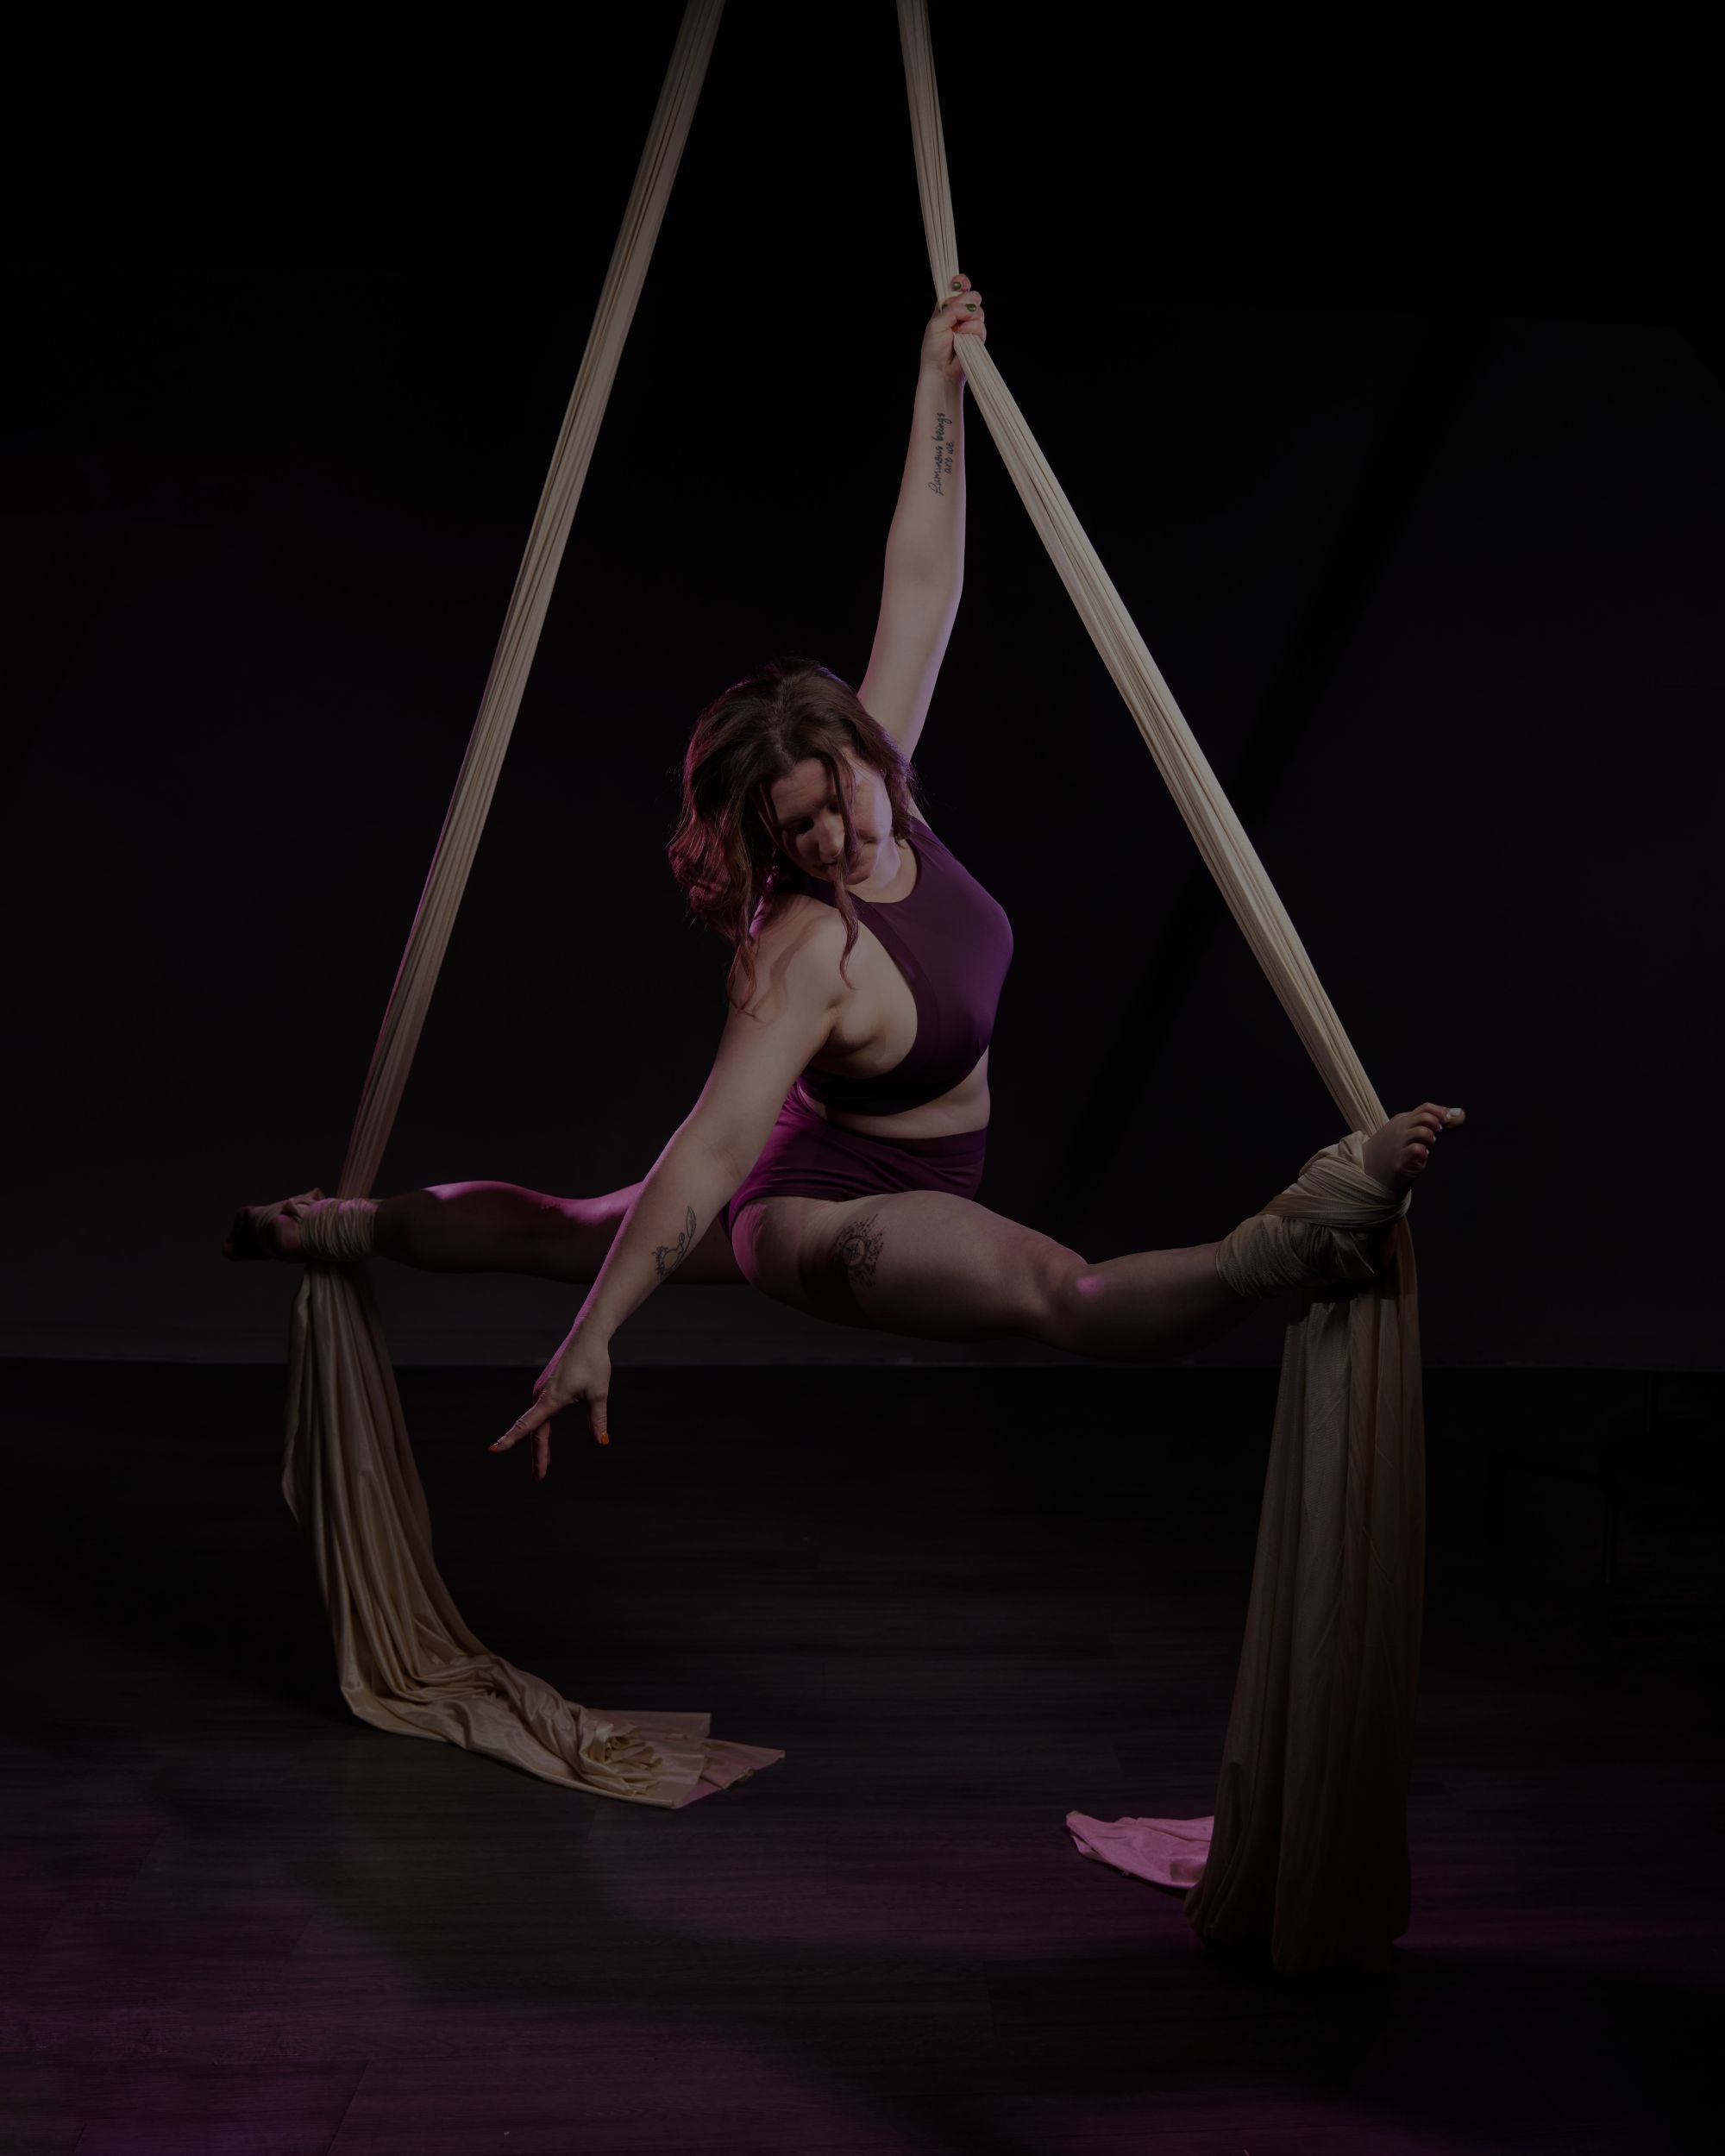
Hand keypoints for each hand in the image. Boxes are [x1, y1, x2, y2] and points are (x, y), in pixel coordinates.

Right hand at [488, 1323, 611, 1479]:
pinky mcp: (546, 1386)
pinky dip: (540, 1429)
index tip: (493, 1449)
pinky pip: (539, 1413)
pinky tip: (544, 1438)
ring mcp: (542, 1390)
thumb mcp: (599, 1393)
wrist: (587, 1336)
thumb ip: (598, 1420)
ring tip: (542, 1465)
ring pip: (537, 1423)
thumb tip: (602, 1442)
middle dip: (537, 1455)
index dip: (510, 1439)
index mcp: (551, 1398)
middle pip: (535, 1431)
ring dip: (538, 1444)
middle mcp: (542, 1395)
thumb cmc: (593, 1362)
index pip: (527, 1424)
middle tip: (539, 1477)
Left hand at [921, 270, 986, 386]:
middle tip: (956, 316)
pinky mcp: (977, 337)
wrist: (941, 371)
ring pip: (980, 311)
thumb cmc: (934, 349)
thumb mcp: (936, 324)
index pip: (958, 286)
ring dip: (968, 321)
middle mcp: (960, 313)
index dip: (961, 283)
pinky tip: (963, 339)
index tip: (959, 285)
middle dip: (967, 303)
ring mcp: (970, 324)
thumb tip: (969, 307)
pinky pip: (982, 327)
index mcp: (947, 306)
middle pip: (973, 296)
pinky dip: (973, 332)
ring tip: (957, 333)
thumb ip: (951, 309)